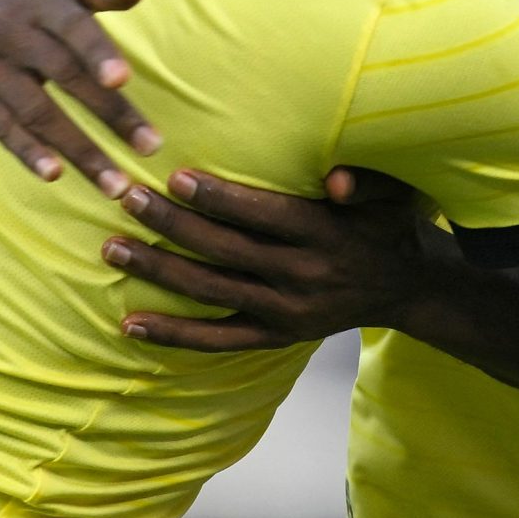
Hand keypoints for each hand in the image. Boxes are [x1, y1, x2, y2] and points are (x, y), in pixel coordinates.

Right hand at [0, 0, 158, 195]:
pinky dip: (27, 152)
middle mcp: (11, 33)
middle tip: (151, 146)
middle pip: (62, 76)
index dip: (96, 53)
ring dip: (78, 150)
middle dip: (108, 113)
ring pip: (35, 113)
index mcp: (41, 1)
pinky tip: (56, 174)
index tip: (122, 80)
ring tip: (116, 185)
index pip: (73, 29)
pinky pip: (1, 128)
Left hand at [103, 167, 433, 350]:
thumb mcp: (390, 193)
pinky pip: (217, 340)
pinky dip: (173, 334)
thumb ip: (365, 180)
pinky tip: (131, 324)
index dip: (218, 198)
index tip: (175, 177)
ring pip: (210, 293)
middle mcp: (301, 277)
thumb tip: (336, 181)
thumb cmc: (387, 223)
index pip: (262, 216)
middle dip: (172, 225)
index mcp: (324, 236)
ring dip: (159, 272)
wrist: (405, 287)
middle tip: (128, 199)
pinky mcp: (274, 336)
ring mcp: (284, 312)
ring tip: (113, 250)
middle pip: (224, 252)